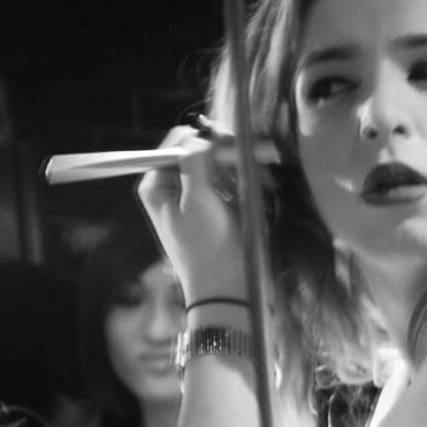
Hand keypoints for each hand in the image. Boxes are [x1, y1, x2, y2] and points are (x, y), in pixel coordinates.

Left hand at [135, 125, 248, 302]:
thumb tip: (199, 135)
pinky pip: (234, 183)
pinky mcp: (219, 209)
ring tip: (268, 177)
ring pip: (222, 166)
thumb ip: (195, 163)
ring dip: (245, 168)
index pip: (179, 142)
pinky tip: (265, 186)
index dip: (208, 139)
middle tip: (265, 155)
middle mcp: (174, 187)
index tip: (236, 144)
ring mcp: (198, 198)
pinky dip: (249, 182)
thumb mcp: (197, 202)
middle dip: (231, 154)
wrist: (229, 291)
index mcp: (158, 184)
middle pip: (203, 152)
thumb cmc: (207, 249)